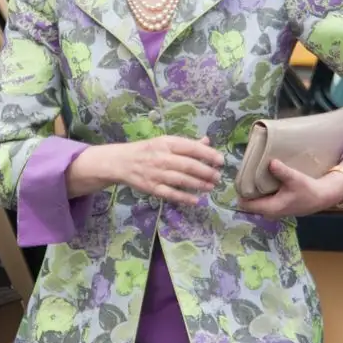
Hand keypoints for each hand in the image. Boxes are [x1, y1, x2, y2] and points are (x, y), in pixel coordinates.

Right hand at [82, 135, 222, 206]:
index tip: (221, 160)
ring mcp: (157, 174)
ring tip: (211, 187)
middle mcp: (162, 157)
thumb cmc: (147, 150)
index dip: (208, 154)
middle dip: (207, 172)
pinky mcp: (152, 188)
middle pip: (189, 165)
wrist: (121, 162)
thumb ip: (186, 144)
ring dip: (199, 184)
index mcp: (167, 143)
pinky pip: (171, 194)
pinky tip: (196, 200)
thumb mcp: (165, 142)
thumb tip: (207, 141)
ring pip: (182, 180)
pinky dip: (184, 198)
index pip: (191, 148)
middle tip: (218, 177)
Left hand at [239, 159, 342, 218]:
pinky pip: (261, 200)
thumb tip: (271, 162)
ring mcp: (272, 211)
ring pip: (255, 202)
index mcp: (270, 208)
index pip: (245, 205)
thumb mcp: (295, 179)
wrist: (321, 197)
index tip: (240, 178)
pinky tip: (262, 180)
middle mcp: (268, 212)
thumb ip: (282, 171)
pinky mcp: (276, 207)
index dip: (240, 192)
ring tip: (253, 175)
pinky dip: (260, 192)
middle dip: (245, 190)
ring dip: (253, 190)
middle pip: (248, 203)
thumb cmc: (308, 189)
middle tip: (246, 173)